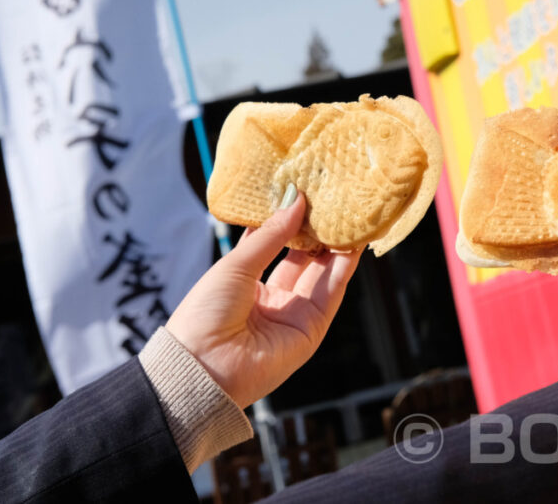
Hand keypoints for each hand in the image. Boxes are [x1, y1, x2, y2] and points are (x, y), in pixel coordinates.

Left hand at [167, 190, 362, 408]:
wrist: (202, 367)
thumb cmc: (205, 313)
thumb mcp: (236, 265)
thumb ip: (271, 234)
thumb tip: (296, 199)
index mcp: (248, 282)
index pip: (276, 243)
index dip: (290, 219)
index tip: (304, 190)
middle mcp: (274, 297)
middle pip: (304, 256)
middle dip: (318, 228)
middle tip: (332, 197)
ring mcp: (294, 312)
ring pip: (323, 271)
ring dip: (337, 243)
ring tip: (350, 211)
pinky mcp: (312, 328)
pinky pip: (332, 291)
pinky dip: (345, 266)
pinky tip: (355, 241)